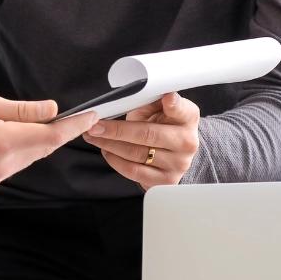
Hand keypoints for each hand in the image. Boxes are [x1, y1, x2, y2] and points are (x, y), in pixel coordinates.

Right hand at [0, 89, 97, 193]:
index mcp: (3, 142)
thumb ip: (20, 110)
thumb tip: (51, 110)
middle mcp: (0, 167)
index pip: (51, 136)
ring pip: (22, 159)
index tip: (91, 117)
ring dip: (25, 142)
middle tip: (56, 113)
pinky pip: (3, 168)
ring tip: (2, 122)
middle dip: (49, 132)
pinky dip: (6, 153)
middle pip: (39, 149)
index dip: (74, 126)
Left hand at [83, 92, 199, 187]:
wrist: (172, 150)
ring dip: (109, 145)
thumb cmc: (159, 124)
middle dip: (116, 130)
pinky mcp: (167, 181)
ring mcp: (179, 164)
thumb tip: (123, 101)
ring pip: (137, 154)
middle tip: (94, 126)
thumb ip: (145, 102)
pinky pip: (135, 172)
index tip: (167, 98)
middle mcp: (187, 142)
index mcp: (187, 117)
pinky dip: (115, 161)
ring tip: (93, 137)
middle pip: (148, 134)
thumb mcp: (155, 108)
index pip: (182, 110)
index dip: (174, 105)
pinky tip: (106, 151)